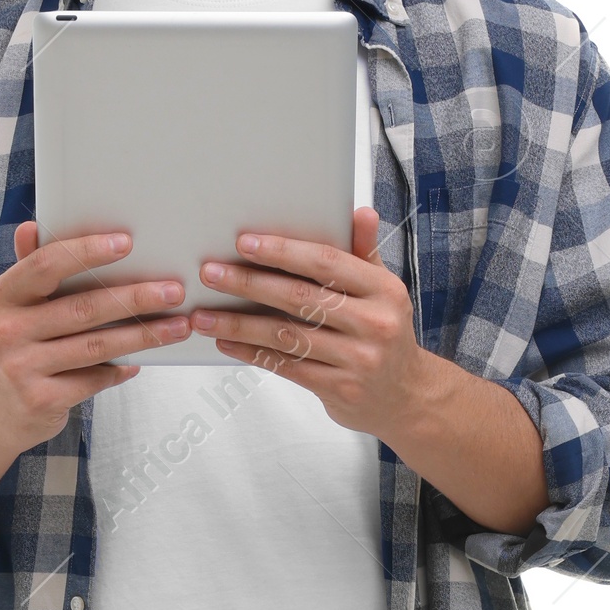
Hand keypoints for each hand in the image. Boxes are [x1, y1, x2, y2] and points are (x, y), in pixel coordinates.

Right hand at [0, 223, 190, 549]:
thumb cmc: (15, 350)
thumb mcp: (13, 309)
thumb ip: (29, 270)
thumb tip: (33, 227)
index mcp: (2, 298)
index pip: (46, 265)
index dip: (87, 251)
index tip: (126, 242)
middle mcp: (7, 331)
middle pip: (83, 308)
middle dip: (135, 298)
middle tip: (173, 291)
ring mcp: (22, 368)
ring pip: (97, 346)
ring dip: (143, 335)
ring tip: (176, 326)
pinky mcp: (40, 400)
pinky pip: (94, 379)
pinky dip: (121, 369)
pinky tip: (140, 361)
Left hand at [186, 206, 437, 436]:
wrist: (406, 396)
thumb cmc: (385, 333)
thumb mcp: (383, 291)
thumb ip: (364, 253)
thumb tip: (359, 212)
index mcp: (383, 290)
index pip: (327, 262)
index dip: (283, 252)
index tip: (244, 243)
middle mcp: (374, 324)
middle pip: (299, 297)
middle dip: (249, 283)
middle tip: (211, 273)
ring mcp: (358, 360)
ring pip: (286, 336)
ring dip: (239, 325)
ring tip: (203, 316)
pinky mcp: (340, 389)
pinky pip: (286, 367)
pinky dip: (252, 354)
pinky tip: (226, 343)